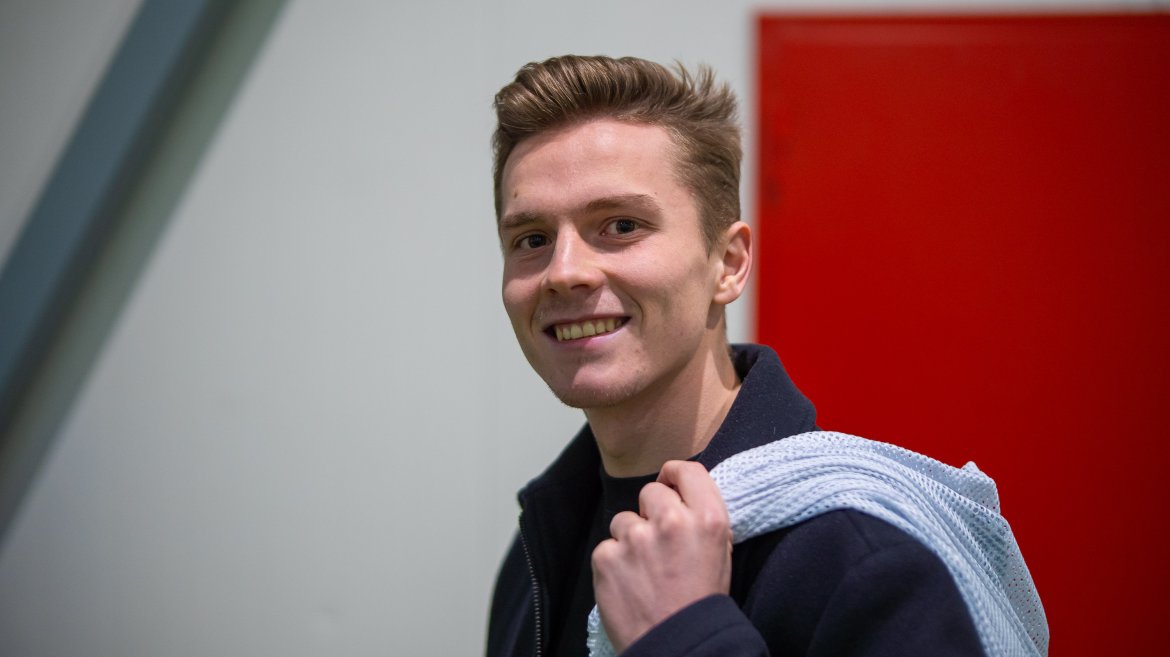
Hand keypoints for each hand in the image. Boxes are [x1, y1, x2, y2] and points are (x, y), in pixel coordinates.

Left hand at [591, 460, 732, 651]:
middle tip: (658, 543)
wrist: (679, 646)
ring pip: (623, 520)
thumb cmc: (701, 603)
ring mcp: (636, 538)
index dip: (675, 476)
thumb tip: (681, 493)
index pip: (687, 470)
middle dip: (651, 512)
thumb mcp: (720, 554)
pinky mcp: (606, 556)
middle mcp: (672, 521)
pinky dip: (614, 563)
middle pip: (650, 491)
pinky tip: (628, 584)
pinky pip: (606, 547)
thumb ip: (702, 519)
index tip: (670, 486)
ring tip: (644, 571)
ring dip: (630, 539)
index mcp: (708, 519)